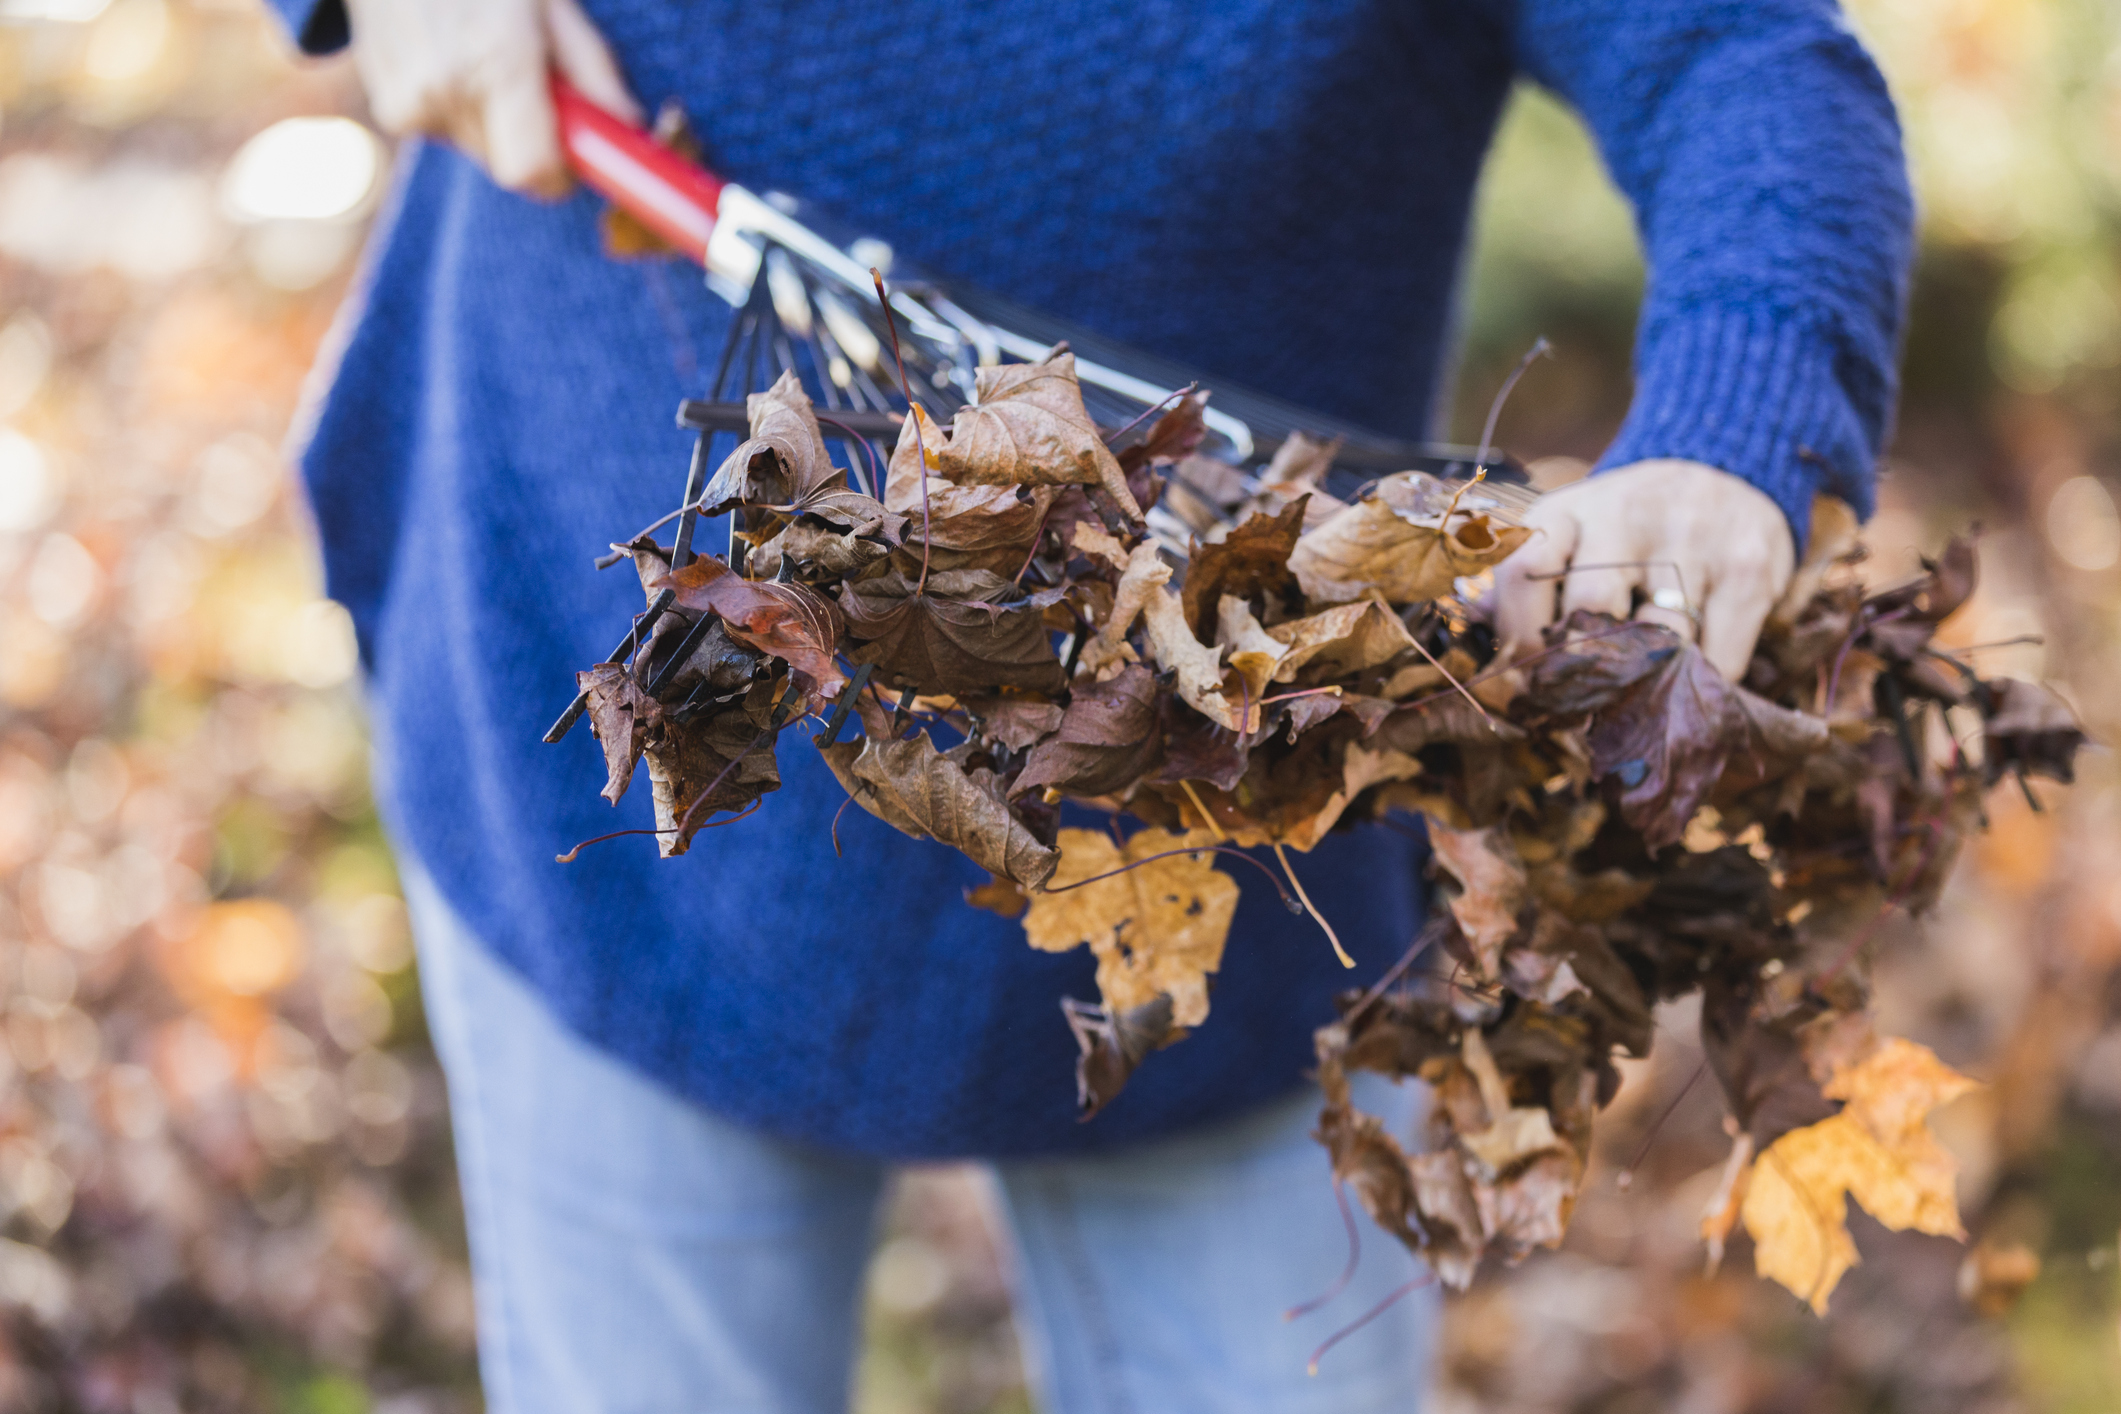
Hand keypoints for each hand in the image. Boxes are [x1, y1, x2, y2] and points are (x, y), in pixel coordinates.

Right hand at [343, 0, 640, 196]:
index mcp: (497, 61)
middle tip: (529, 83)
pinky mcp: (387, 106)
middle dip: (530, 139)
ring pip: (478, 149)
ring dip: (494, 120)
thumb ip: (593, 72)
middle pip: (508, 165)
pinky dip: (459, 107)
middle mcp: (447, 88)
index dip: (558, 174)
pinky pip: (445, 131)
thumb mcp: (551, 3)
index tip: (572, 158)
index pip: (531, 170)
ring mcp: (408, 100)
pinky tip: (451, 58)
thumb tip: (630, 127)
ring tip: (483, 56)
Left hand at [1493, 459, 1794, 680]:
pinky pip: (1720, 656)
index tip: (1522, 683)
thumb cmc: (1628, 522)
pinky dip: (1703, 683)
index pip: (1525, 574)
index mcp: (1566, 511)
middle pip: (1590, 608)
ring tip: (1634, 705)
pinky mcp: (1748, 568)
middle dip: (1580, 670)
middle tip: (1578, 709)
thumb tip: (1472, 632)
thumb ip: (1524, 579)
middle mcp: (1626, 516)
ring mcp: (1693, 539)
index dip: (1519, 638)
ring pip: (1660, 640)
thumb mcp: (1569, 530)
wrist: (1725, 464)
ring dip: (1646, 685)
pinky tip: (1690, 684)